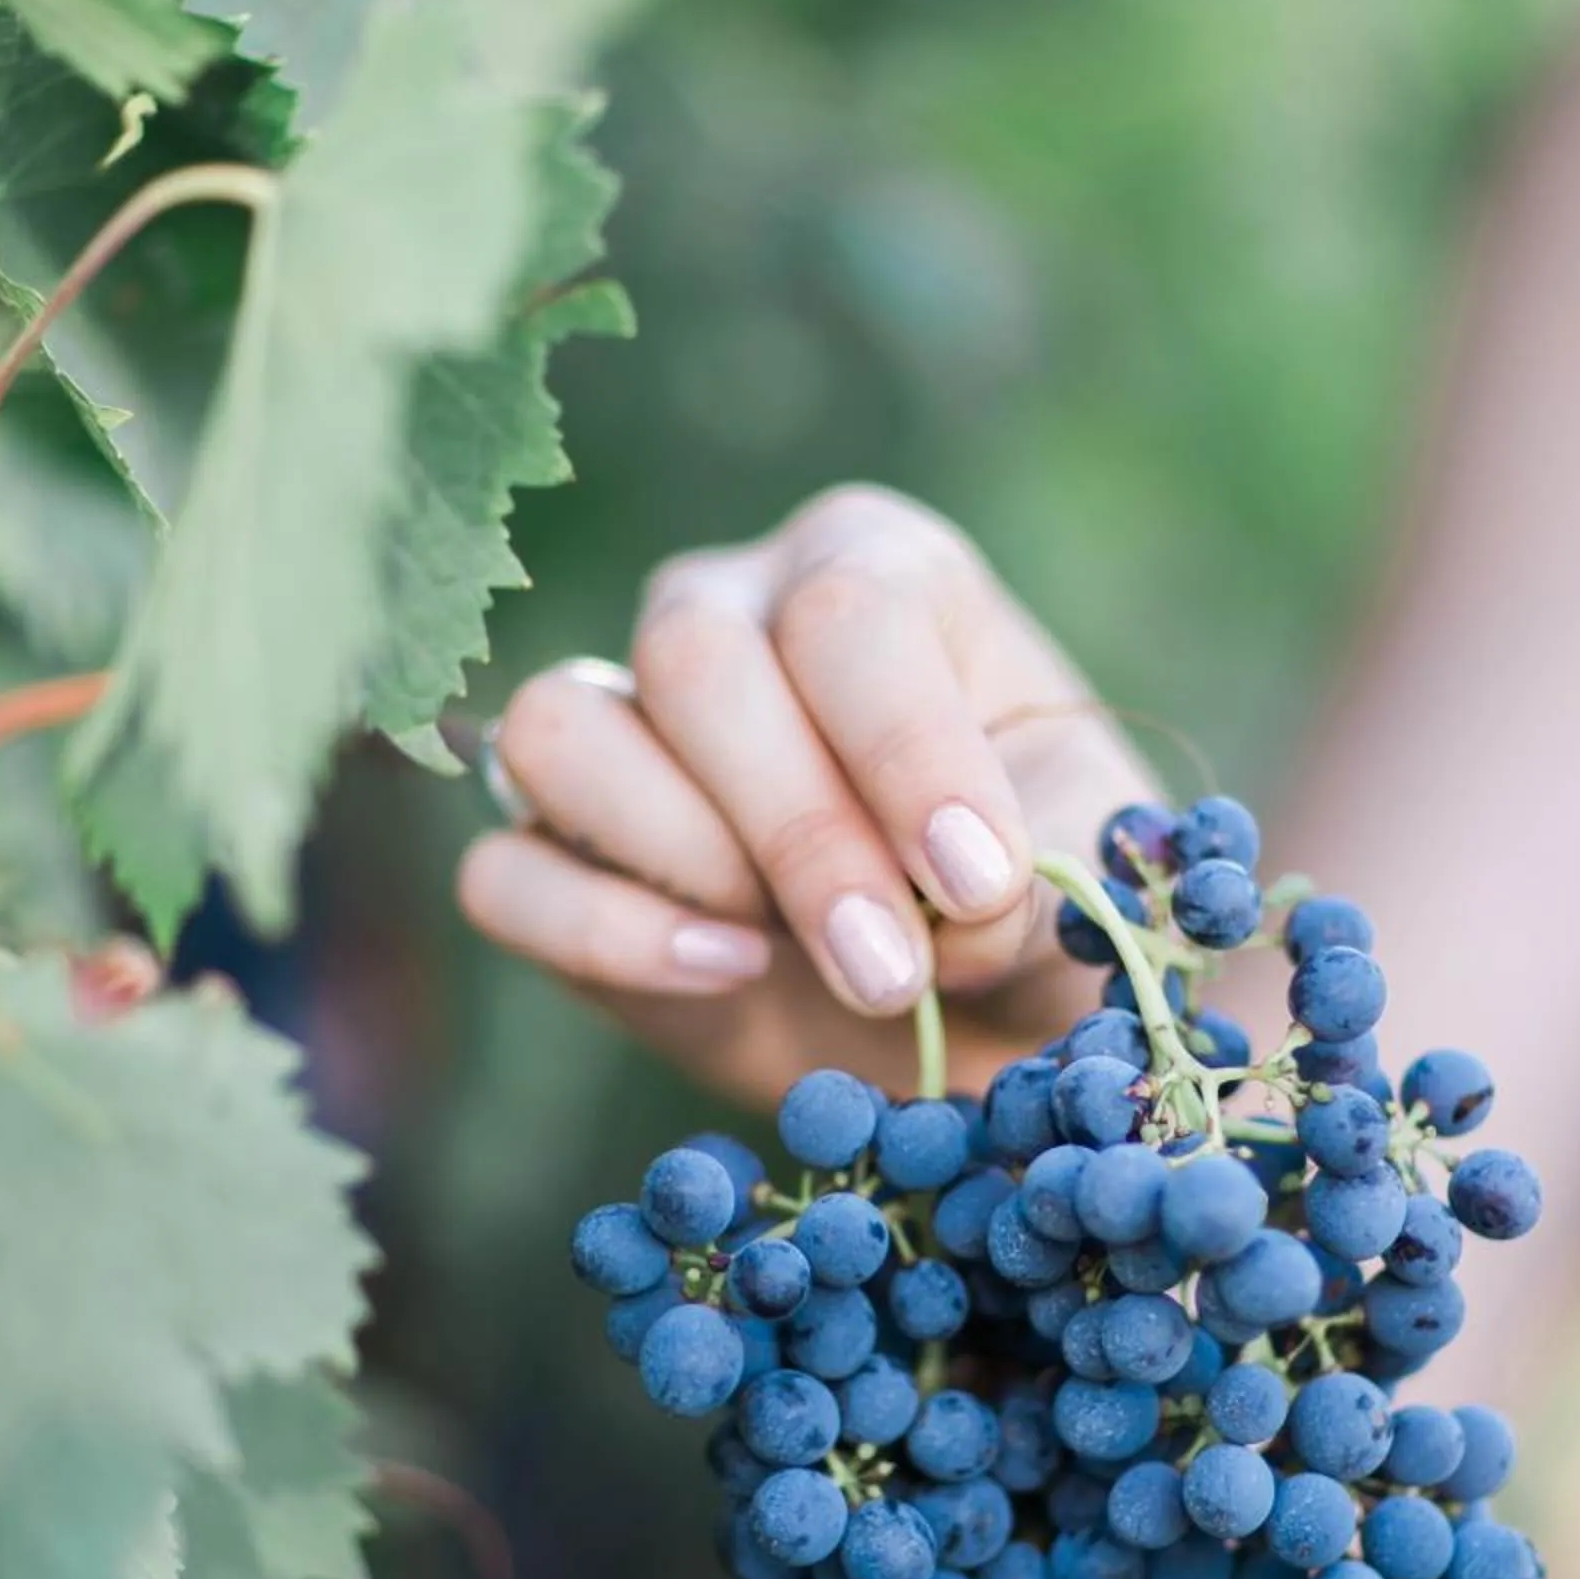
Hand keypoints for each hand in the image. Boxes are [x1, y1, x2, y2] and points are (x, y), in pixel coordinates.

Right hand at [457, 484, 1153, 1107]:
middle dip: (800, 833)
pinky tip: (727, 974)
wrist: (977, 1010)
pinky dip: (605, 935)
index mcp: (870, 568)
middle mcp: (724, 611)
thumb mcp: (1075, 868)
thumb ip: (1025, 879)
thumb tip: (937, 915)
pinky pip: (504, 874)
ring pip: (561, 734)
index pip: (844, 613)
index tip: (976, 880)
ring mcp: (620, 724)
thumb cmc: (1033, 897)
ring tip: (799, 950)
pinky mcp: (553, 853)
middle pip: (695, 661)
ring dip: (689, 863)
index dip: (906, 753)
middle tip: (890, 970)